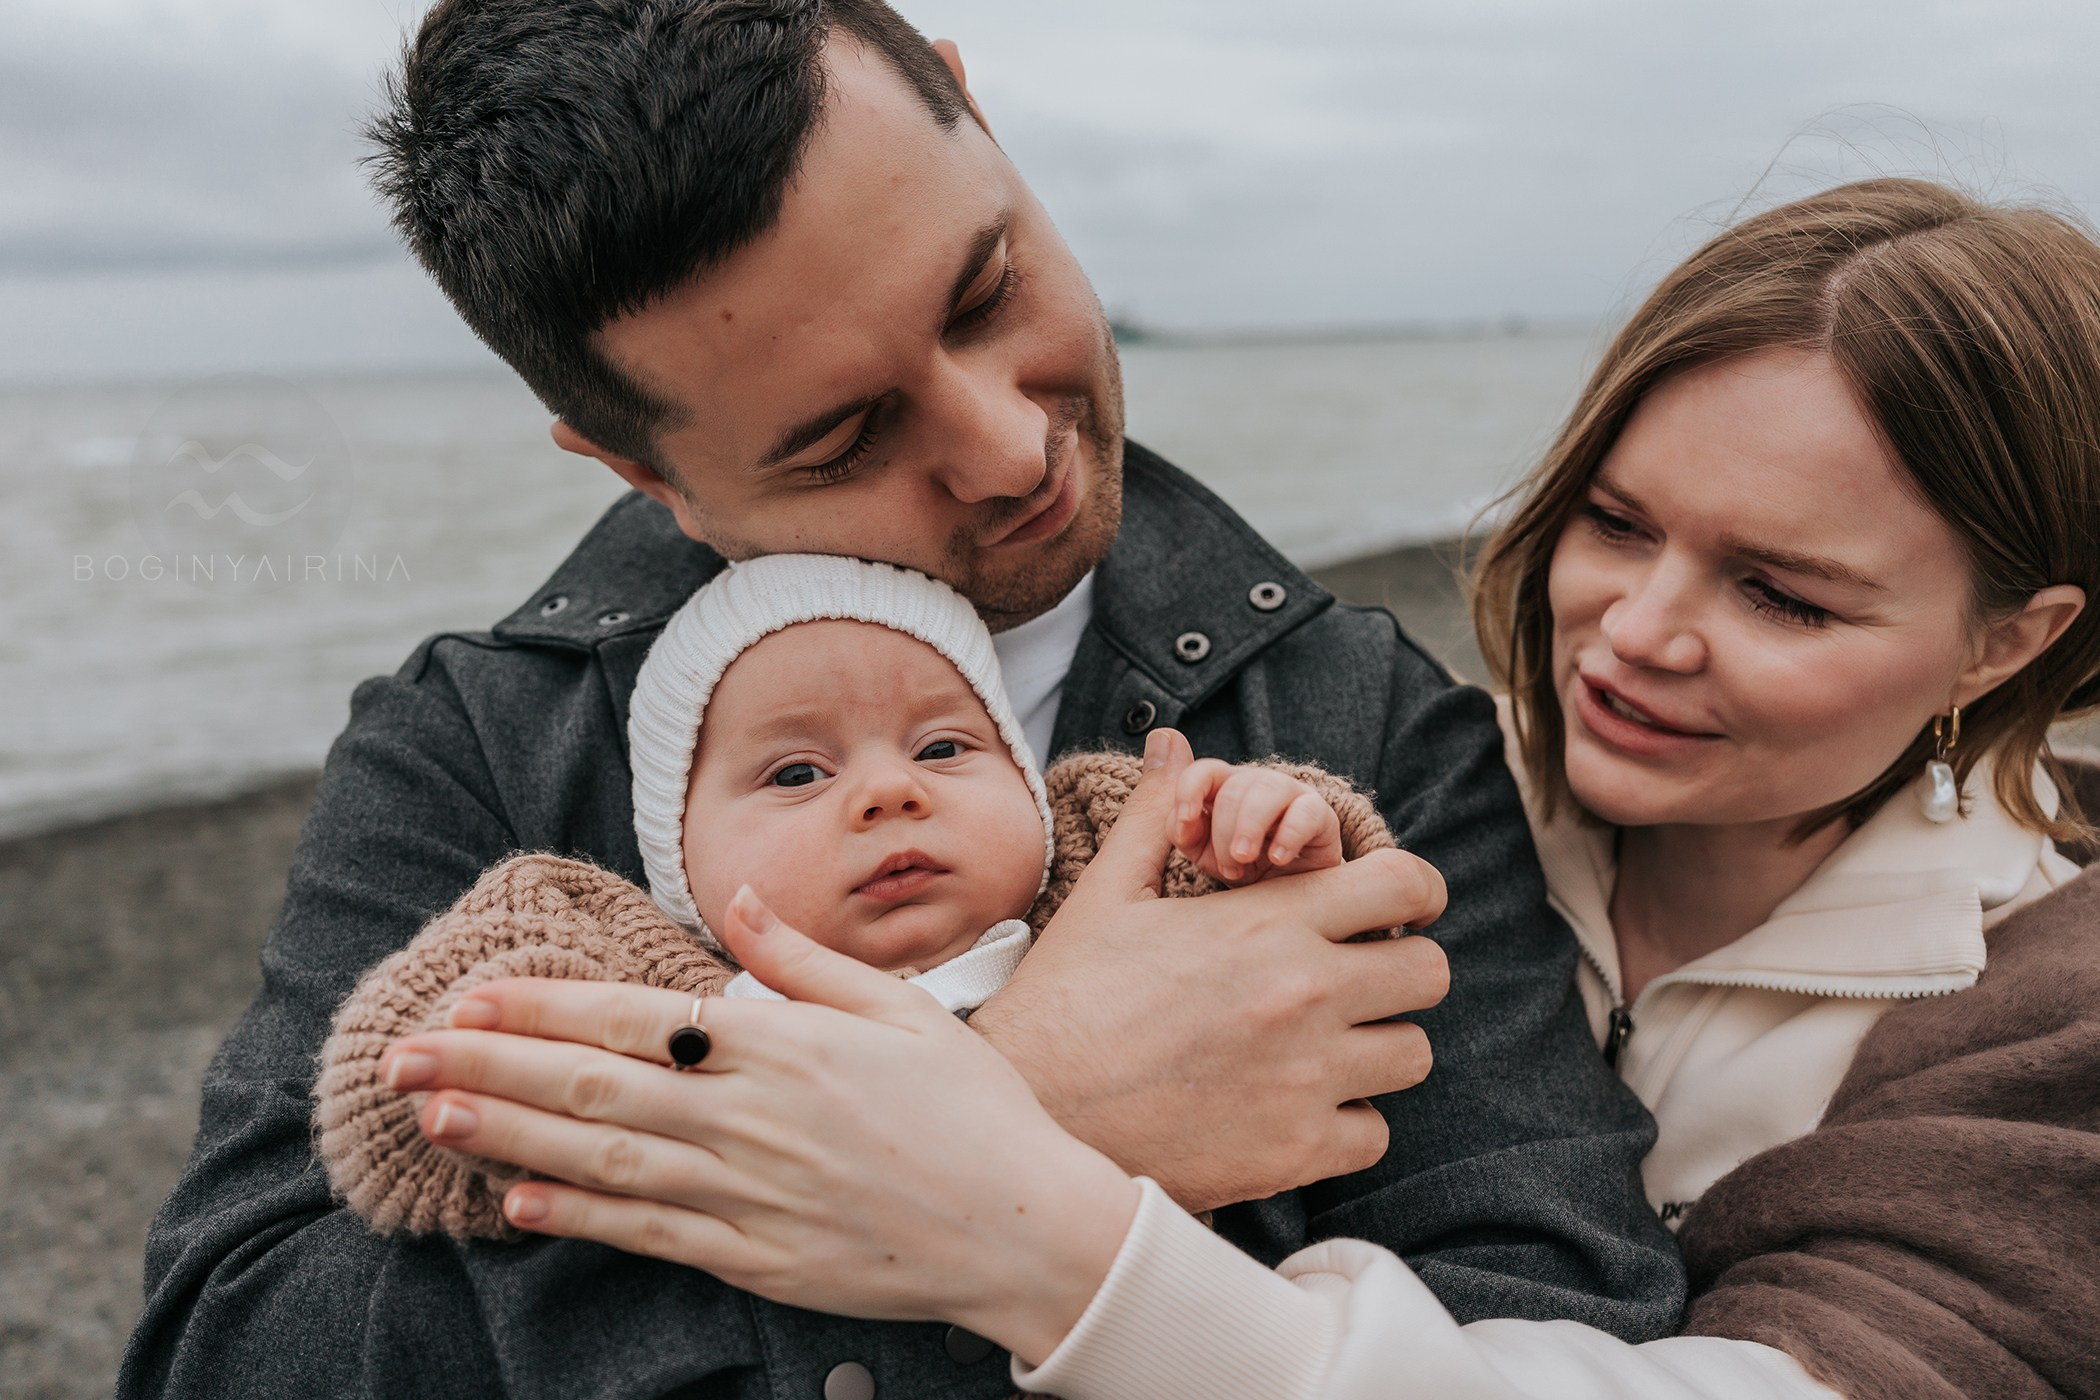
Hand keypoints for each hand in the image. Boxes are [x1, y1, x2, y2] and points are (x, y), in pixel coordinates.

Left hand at [376, 888, 1138, 1365]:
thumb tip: (738, 897)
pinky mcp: (756, 1261)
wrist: (1026, 1230)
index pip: (639, 1017)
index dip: (547, 1004)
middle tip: (404, 1051)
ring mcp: (751, 1195)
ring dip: (510, 1134)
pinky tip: (515, 1197)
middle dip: (492, 1064)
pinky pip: (649, 1235)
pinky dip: (578, 1216)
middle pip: (597, 1087)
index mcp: (788, 1046)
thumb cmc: (973, 1111)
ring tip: (432, 1112)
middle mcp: (755, 1119)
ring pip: (605, 1160)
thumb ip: (805, 958)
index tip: (475, 991)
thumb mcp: (905, 1010)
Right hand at [973, 729, 1449, 1212]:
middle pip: (1430, 973)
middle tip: (1352, 985)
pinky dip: (1344, 1126)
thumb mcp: (1109, 895)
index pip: (1407, 885)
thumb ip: (1158, 814)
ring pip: (1412, 1055)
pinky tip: (1292, 1111)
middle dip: (1398, 974)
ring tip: (1319, 1051)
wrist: (1031, 1111)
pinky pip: (1375, 1135)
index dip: (1411, 894)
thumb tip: (1174, 745)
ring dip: (1375, 1050)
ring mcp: (1308, 1076)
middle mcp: (1305, 993)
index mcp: (1269, 921)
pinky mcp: (1297, 1150)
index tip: (1389, 912)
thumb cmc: (1067, 998)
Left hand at [1171, 757, 1343, 883]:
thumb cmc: (1242, 868)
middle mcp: (1257, 783)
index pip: (1204, 771)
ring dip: (1250, 827)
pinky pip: (1306, 812)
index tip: (1187, 819)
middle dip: (1224, 830)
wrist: (1289, 896)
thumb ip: (1184, 831)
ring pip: (1268, 790)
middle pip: (1233, 788)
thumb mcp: (1204, 854)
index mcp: (1223, 787)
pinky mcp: (1321, 814)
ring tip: (1245, 860)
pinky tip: (1277, 859)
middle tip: (1229, 868)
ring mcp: (1291, 794)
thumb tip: (1181, 815)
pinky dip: (1289, 835)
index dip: (1190, 789)